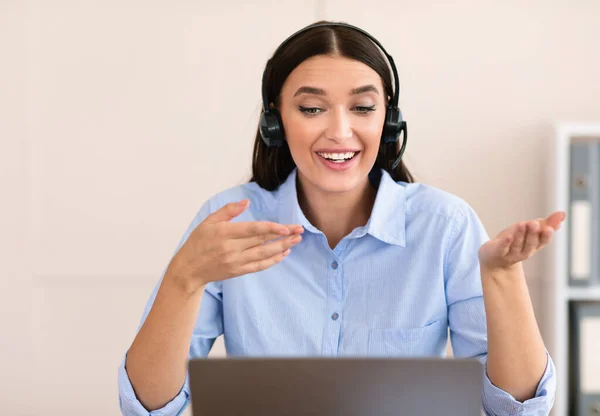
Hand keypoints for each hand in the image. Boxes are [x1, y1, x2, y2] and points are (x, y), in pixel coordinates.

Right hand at [166, 199, 303, 291]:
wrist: (188, 270)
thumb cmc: (198, 242)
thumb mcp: (208, 221)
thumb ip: (228, 211)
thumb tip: (246, 201)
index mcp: (224, 233)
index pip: (253, 230)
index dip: (271, 229)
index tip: (286, 227)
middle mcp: (232, 248)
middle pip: (262, 241)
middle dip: (283, 236)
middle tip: (300, 230)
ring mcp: (236, 262)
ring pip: (264, 254)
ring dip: (282, 247)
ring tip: (296, 240)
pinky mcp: (238, 271)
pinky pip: (259, 266)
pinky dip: (273, 260)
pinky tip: (284, 253)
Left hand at [478, 211, 565, 272]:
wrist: (493, 257)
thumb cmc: (514, 240)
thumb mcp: (530, 229)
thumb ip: (547, 222)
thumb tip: (563, 214)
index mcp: (534, 246)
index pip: (542, 241)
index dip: (545, 236)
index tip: (549, 228)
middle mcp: (524, 252)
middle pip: (530, 244)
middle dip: (532, 234)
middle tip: (534, 224)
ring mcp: (511, 254)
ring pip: (517, 245)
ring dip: (520, 235)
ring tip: (522, 224)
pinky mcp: (498, 253)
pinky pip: (502, 249)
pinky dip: (505, 244)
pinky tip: (507, 237)